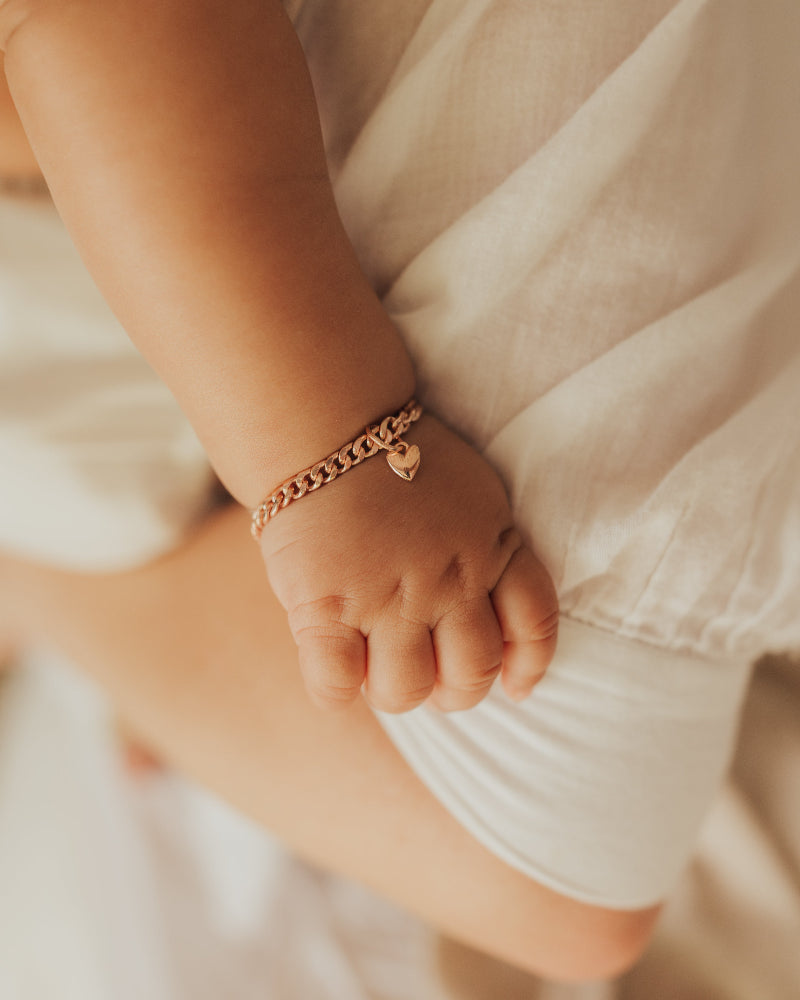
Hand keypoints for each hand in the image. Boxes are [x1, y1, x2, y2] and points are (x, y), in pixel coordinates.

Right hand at [259, 414, 558, 712]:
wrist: (326, 424)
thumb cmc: (395, 457)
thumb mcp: (471, 492)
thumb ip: (486, 548)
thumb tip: (485, 615)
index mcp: (491, 545)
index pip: (534, 623)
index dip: (528, 666)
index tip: (515, 687)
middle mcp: (449, 578)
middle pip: (472, 674)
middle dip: (453, 691)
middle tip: (428, 674)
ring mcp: (388, 595)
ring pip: (406, 690)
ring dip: (393, 691)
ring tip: (374, 664)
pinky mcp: (326, 607)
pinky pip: (337, 685)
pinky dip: (336, 688)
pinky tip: (332, 663)